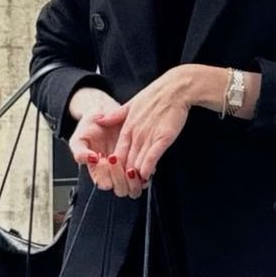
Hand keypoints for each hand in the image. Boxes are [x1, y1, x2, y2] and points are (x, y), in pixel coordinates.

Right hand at [68, 89, 145, 199]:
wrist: (105, 113)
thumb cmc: (90, 128)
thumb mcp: (79, 139)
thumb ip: (79, 152)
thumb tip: (91, 159)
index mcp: (99, 173)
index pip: (105, 185)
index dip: (105, 176)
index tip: (103, 160)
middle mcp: (114, 175)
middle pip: (121, 190)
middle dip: (119, 178)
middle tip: (115, 159)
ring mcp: (128, 170)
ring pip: (135, 189)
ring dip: (134, 180)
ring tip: (130, 166)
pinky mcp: (140, 162)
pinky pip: (147, 175)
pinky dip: (144, 170)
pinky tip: (140, 158)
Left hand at [91, 68, 191, 188]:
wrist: (176, 88)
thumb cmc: (156, 96)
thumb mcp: (131, 104)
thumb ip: (115, 116)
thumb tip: (99, 120)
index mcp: (127, 127)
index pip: (118, 153)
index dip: (118, 168)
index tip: (119, 177)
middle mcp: (136, 134)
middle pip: (126, 162)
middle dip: (126, 177)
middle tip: (128, 188)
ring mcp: (148, 136)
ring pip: (138, 162)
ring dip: (137, 176)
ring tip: (137, 186)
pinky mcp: (163, 138)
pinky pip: (152, 157)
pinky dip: (148, 167)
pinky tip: (146, 175)